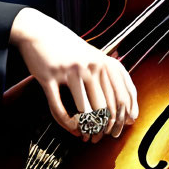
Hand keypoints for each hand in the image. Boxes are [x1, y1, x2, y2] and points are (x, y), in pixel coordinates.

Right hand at [9, 8, 138, 142]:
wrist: (38, 31)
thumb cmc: (69, 48)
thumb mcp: (95, 57)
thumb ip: (112, 80)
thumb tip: (130, 113)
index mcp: (105, 62)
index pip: (123, 97)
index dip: (122, 119)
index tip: (119, 130)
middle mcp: (91, 65)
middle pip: (106, 107)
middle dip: (104, 128)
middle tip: (99, 137)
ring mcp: (70, 71)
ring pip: (85, 110)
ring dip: (86, 128)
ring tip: (85, 134)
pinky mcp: (49, 77)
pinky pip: (59, 107)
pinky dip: (66, 123)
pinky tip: (71, 127)